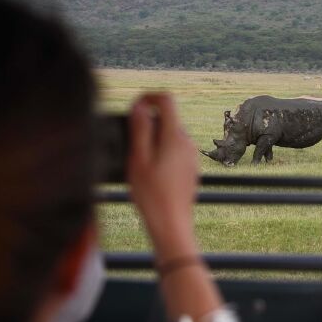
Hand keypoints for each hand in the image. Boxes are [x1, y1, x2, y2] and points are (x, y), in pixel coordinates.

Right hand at [127, 93, 198, 258]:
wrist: (172, 225)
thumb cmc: (152, 195)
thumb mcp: (138, 159)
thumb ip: (139, 130)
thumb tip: (139, 105)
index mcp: (175, 136)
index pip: (167, 100)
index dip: (149, 97)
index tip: (134, 106)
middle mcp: (188, 142)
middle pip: (167, 118)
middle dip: (148, 122)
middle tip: (129, 142)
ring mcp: (191, 155)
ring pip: (170, 134)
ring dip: (153, 139)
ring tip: (138, 162)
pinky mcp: (191, 167)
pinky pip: (175, 150)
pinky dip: (161, 151)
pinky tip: (150, 173)